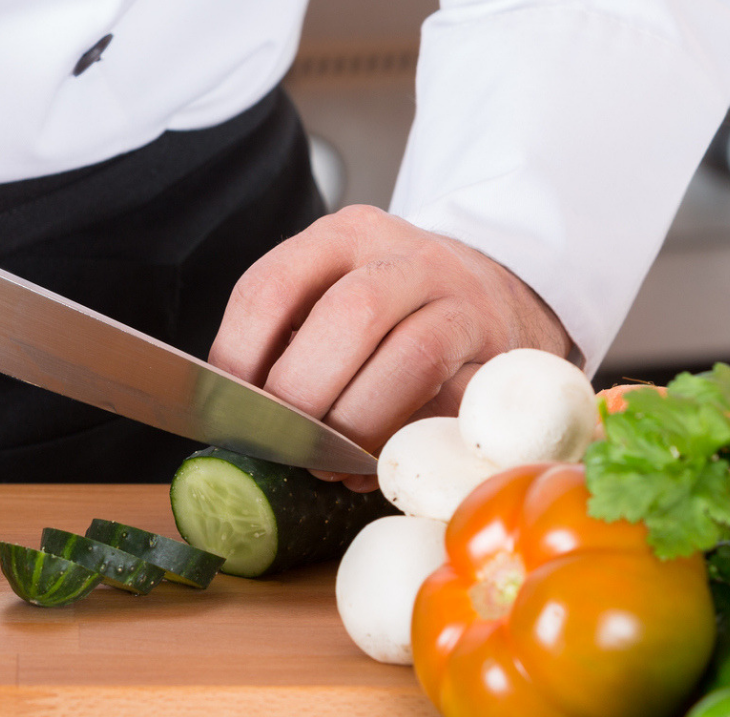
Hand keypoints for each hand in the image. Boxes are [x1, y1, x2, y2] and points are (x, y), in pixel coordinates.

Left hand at [209, 205, 572, 491]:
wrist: (492, 297)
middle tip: (284, 442)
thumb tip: (241, 423)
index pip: (274, 286)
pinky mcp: (500, 351)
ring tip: (330, 464)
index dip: (240, 356)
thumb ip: (290, 344)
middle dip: (306, 391)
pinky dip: (411, 441)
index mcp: (343, 236)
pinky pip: (458, 401)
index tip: (229, 411)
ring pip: (414, 356)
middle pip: (350, 314)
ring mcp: (463, 299)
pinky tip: (377, 466)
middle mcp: (406, 256)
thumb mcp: (333, 298)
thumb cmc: (390, 312)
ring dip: (361, 421)